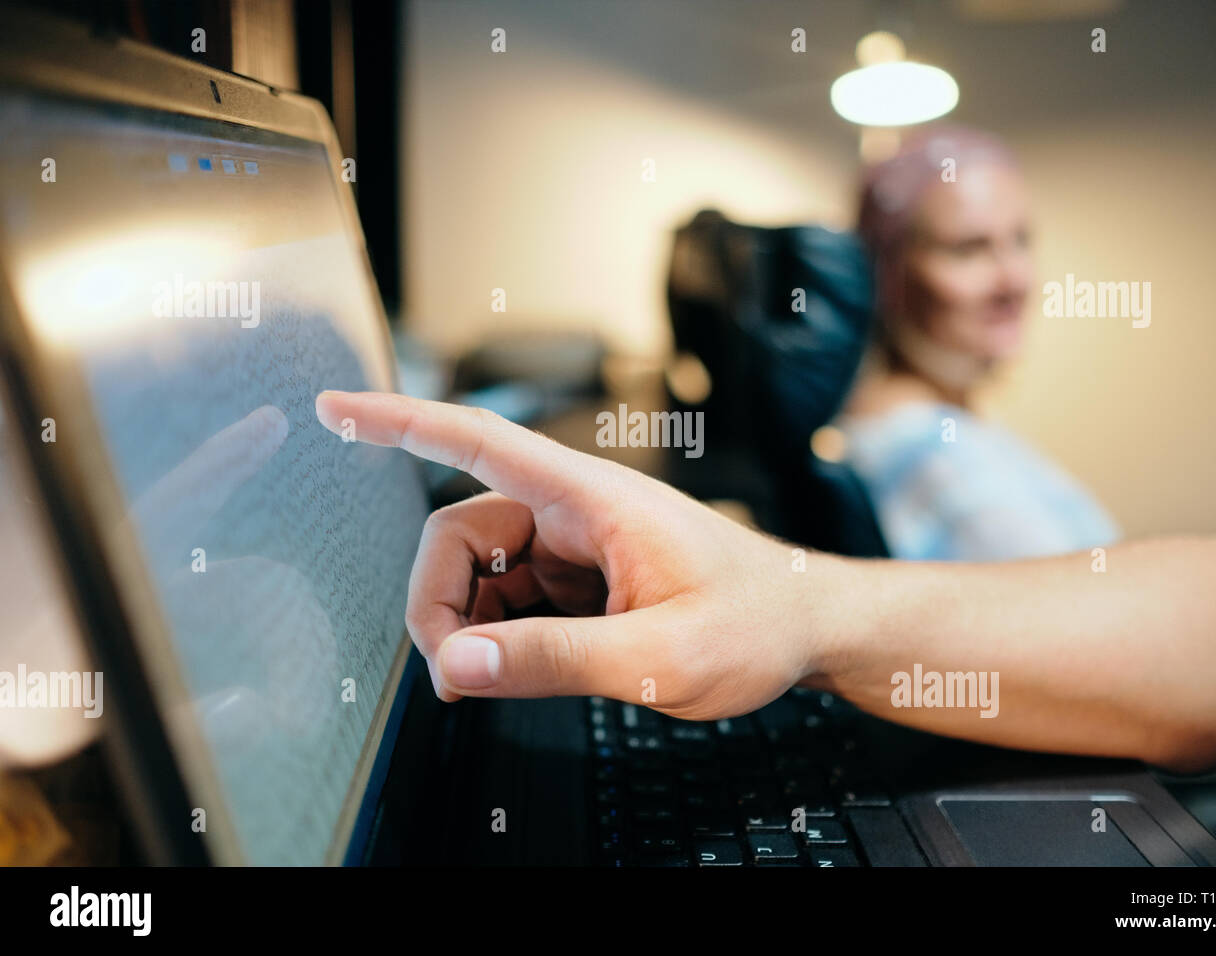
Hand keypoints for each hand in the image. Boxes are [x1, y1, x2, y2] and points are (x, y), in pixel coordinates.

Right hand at [315, 391, 829, 718]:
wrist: (808, 629)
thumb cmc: (757, 625)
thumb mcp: (660, 657)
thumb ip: (556, 659)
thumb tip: (457, 663)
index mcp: (593, 499)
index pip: (478, 441)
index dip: (398, 421)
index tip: (334, 407)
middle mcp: (576, 512)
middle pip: (460, 532)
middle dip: (440, 601)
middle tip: (457, 674)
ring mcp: (576, 545)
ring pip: (480, 571)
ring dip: (467, 624)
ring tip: (493, 677)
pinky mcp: (582, 578)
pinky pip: (511, 596)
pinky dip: (498, 633)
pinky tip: (521, 665)